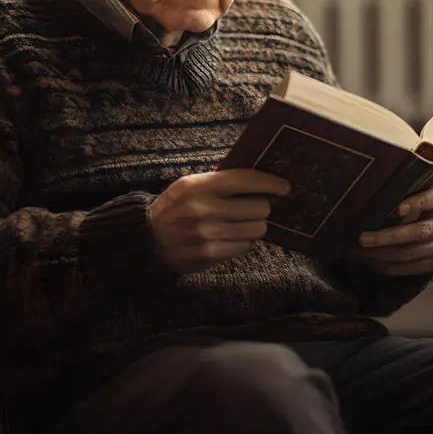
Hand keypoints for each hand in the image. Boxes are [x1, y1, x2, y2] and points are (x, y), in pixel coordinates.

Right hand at [147, 169, 289, 273]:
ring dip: (255, 225)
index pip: (247, 180)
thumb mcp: (190, 184)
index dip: (270, 183)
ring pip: (256, 229)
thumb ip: (220, 181)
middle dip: (263, 207)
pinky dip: (244, 241)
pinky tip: (233, 236)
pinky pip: (244, 247)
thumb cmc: (174, 207)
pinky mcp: (211, 254)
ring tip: (244, 222)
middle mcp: (205, 209)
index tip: (284, 187)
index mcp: (200, 186)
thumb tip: (258, 179)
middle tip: (258, 206)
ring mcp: (208, 234)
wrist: (148, 239)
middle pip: (259, 207)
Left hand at [350, 179, 432, 275]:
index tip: (397, 208)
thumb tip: (369, 193)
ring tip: (358, 250)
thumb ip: (401, 186)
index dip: (420, 203)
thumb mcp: (414, 185)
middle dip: (388, 237)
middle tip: (362, 238)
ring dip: (382, 254)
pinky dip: (387, 265)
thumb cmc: (414, 193)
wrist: (432, 215)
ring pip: (413, 253)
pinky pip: (410, 268)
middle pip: (421, 232)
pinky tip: (369, 260)